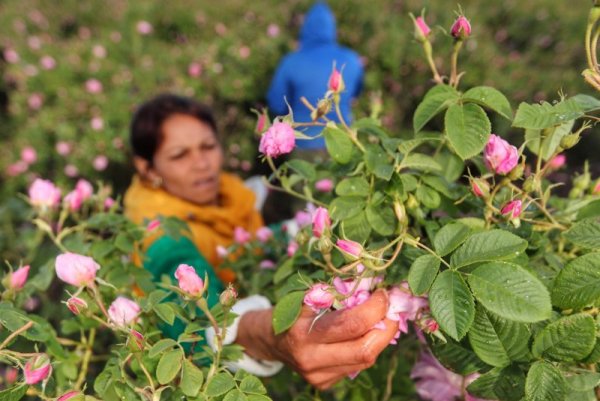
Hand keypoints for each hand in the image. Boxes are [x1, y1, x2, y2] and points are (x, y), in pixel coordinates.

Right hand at [236, 289, 397, 388]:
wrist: (268, 339)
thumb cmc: (289, 310)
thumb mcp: (305, 296)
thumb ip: (335, 294)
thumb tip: (371, 286)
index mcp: (303, 333)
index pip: (351, 324)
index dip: (375, 307)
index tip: (384, 291)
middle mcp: (311, 359)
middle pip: (364, 350)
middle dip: (387, 327)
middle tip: (394, 308)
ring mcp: (318, 376)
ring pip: (365, 360)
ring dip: (381, 337)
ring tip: (385, 317)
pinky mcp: (323, 383)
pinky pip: (356, 366)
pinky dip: (367, 346)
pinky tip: (366, 333)